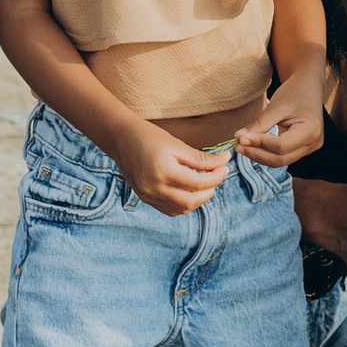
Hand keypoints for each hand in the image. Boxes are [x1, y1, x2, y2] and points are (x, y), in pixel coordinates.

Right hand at [115, 121, 232, 217]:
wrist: (121, 139)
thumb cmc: (149, 136)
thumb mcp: (176, 144)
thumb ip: (201, 157)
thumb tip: (225, 160)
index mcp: (163, 171)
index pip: (198, 183)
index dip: (216, 176)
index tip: (225, 166)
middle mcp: (154, 188)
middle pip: (191, 201)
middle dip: (210, 190)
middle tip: (217, 175)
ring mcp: (148, 196)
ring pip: (181, 209)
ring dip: (198, 199)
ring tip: (205, 183)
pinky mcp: (145, 199)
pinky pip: (170, 210)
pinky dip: (184, 203)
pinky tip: (189, 190)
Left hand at [234, 68, 325, 164]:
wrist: (308, 86)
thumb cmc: (295, 91)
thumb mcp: (276, 105)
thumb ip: (259, 123)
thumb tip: (239, 138)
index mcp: (310, 131)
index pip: (281, 146)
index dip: (260, 144)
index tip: (241, 139)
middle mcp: (313, 144)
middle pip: (281, 158)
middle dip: (257, 154)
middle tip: (237, 146)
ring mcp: (308, 148)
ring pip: (281, 161)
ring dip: (260, 156)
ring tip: (241, 146)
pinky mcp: (302, 149)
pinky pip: (282, 156)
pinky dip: (266, 153)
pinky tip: (253, 147)